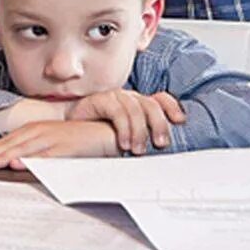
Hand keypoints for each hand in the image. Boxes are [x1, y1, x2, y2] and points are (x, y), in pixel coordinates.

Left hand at [0, 120, 118, 170]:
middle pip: (12, 144)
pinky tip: (19, 164)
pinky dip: (31, 160)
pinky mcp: (65, 148)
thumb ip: (35, 149)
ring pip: (24, 149)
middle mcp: (41, 131)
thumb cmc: (78, 139)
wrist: (105, 133)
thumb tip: (15, 161)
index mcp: (36, 129)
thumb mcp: (52, 141)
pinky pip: (45, 156)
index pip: (9, 141)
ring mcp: (53, 139)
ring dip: (6, 156)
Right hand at [67, 90, 186, 154]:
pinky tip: (123, 142)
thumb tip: (162, 152)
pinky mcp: (100, 99)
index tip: (180, 121)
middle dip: (159, 124)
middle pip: (151, 105)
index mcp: (138, 105)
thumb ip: (141, 138)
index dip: (172, 107)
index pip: (160, 99)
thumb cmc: (98, 135)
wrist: (69, 128)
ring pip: (136, 108)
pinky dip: (123, 127)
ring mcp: (115, 97)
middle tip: (160, 144)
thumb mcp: (125, 137)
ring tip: (137, 149)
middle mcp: (129, 98)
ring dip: (139, 131)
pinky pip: (117, 110)